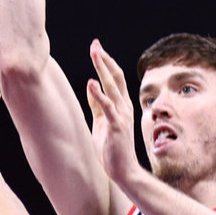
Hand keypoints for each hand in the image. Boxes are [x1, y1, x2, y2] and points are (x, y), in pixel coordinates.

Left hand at [84, 40, 144, 186]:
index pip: (115, 78)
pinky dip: (98, 94)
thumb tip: (91, 86)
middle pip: (115, 77)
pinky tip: (91, 82)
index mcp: (121, 105)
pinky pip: (107, 107)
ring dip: (103, 69)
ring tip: (95, 54)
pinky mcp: (116, 126)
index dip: (106, 62)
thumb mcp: (101, 122)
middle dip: (104, 60)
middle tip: (95, 44)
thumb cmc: (111, 148)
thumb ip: (97, 105)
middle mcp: (124, 106)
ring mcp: (122, 115)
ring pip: (112, 87)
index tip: (97, 47)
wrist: (122, 170)